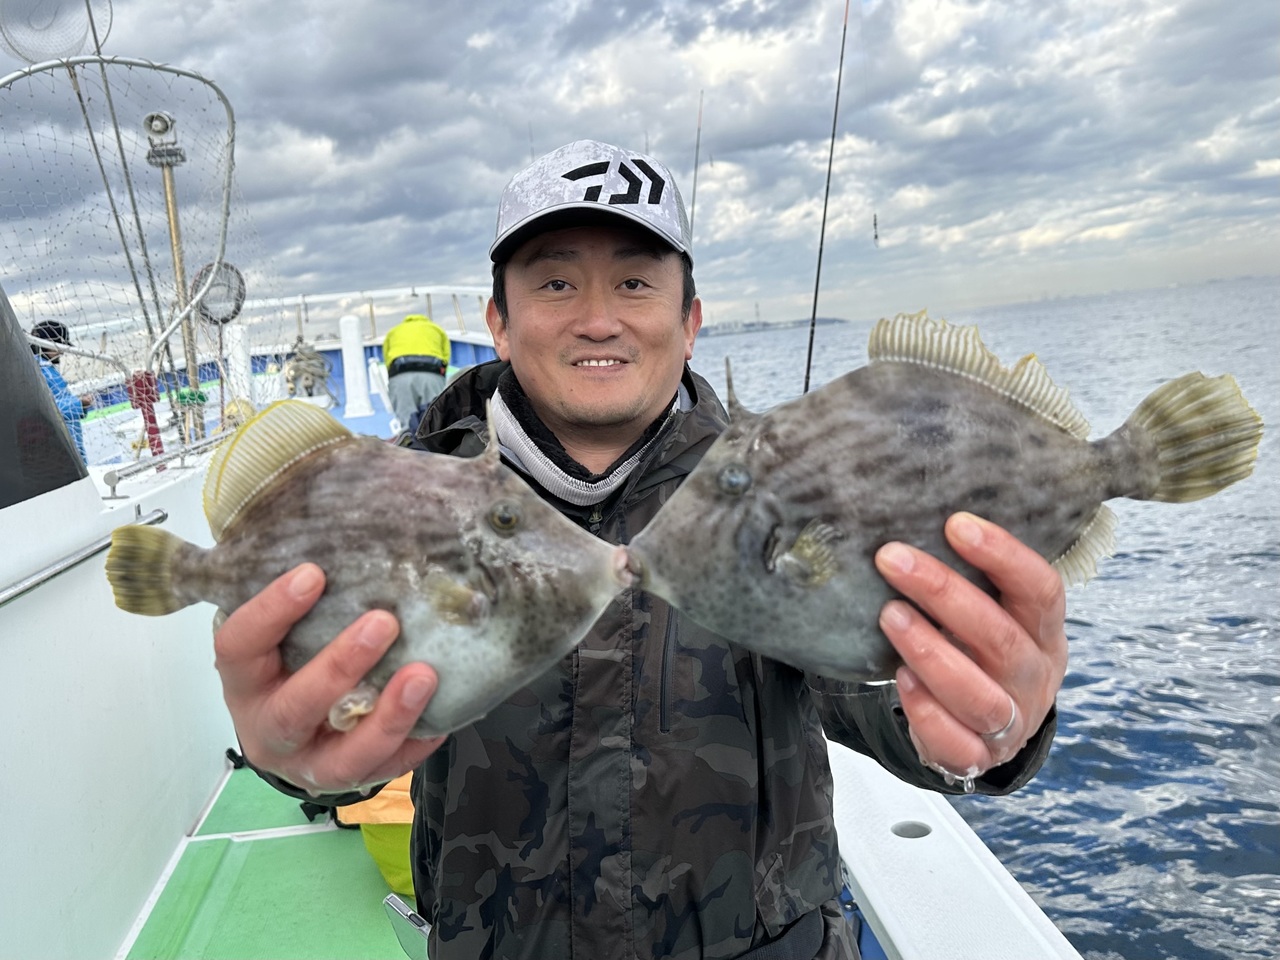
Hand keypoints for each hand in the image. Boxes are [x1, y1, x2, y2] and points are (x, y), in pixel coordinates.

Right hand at [213, 563, 444, 795]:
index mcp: (244, 680)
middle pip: (295, 708)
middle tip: (384, 622)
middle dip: (339, 666)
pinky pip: (386, 769)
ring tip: (424, 675)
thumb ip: (307, 593)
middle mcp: (268, 728)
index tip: (314, 574)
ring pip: (344, 756)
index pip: (240, 645)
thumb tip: (361, 519)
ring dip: (387, 716)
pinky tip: (443, 713)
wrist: (295, 731)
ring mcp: (309, 762)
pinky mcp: (350, 780)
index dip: (271, 611)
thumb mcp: (284, 629)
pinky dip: (416, 741)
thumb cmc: (292, 660)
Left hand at [874, 512, 1066, 779]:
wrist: (985, 729)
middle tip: (892, 558)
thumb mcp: (992, 613)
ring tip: (889, 615)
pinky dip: (925, 711)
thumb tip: (914, 512)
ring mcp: (1011, 722)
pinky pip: (956, 741)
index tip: (955, 523)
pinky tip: (899, 679)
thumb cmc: (979, 651)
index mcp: (1045, 633)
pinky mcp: (978, 758)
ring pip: (978, 694)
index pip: (1041, 590)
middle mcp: (1035, 678)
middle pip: (999, 637)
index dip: (1003, 555)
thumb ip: (972, 579)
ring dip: (930, 651)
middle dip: (943, 593)